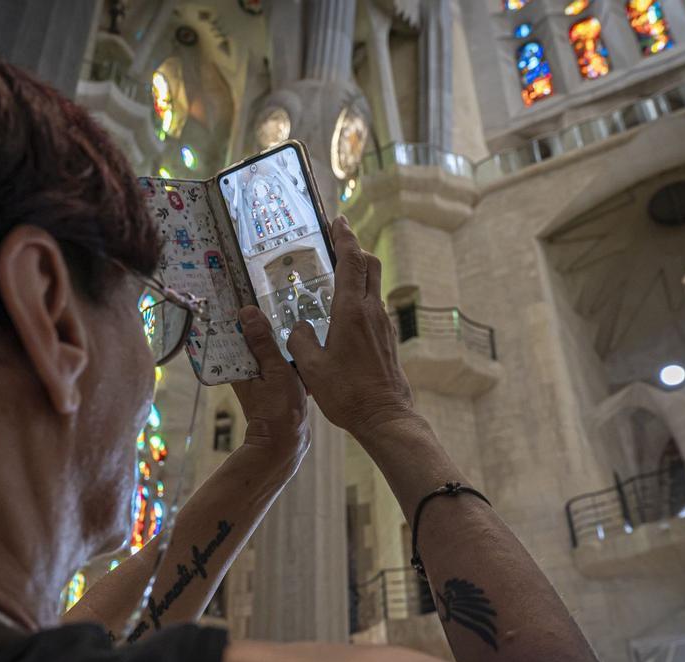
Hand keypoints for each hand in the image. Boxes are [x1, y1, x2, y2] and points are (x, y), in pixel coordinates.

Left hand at [234, 305, 309, 468]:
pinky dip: (289, 357)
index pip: (234, 331)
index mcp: (239, 365)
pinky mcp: (275, 386)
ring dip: (278, 340)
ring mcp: (261, 378)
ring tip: (290, 322)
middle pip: (252, 339)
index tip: (243, 294)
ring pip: (268, 350)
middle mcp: (246, 370)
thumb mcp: (274, 370)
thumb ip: (263, 342)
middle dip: (261, 324)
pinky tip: (302, 351)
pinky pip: (280, 363)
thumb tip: (247, 312)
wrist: (287, 443)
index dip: (239, 314)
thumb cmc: (278, 410)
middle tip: (269, 303)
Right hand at [286, 217, 413, 437]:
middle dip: (355, 248)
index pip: (351, 262)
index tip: (338, 221)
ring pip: (374, 285)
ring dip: (359, 272)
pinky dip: (361, 296)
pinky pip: (374, 306)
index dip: (344, 238)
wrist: (384, 416)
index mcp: (352, 312)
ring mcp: (383, 325)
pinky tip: (345, 311)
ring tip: (336, 275)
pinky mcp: (387, 339)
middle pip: (370, 266)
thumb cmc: (348, 393)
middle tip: (337, 241)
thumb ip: (300, 340)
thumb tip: (297, 327)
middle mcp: (372, 312)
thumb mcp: (312, 367)